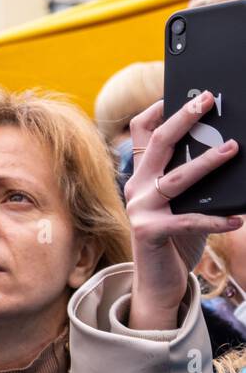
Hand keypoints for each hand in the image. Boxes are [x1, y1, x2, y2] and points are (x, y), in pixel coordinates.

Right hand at [127, 92, 242, 329]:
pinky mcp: (151, 232)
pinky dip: (216, 219)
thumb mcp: (181, 203)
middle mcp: (137, 187)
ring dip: (206, 163)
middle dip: (184, 118)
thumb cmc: (175, 238)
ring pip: (176, 179)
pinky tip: (237, 218)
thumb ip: (188, 179)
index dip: (159, 109)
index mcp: (142, 175)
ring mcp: (141, 209)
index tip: (180, 92)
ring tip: (232, 149)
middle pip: (159, 143)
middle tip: (208, 100)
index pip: (143, 132)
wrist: (158, 281)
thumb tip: (223, 148)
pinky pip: (189, 221)